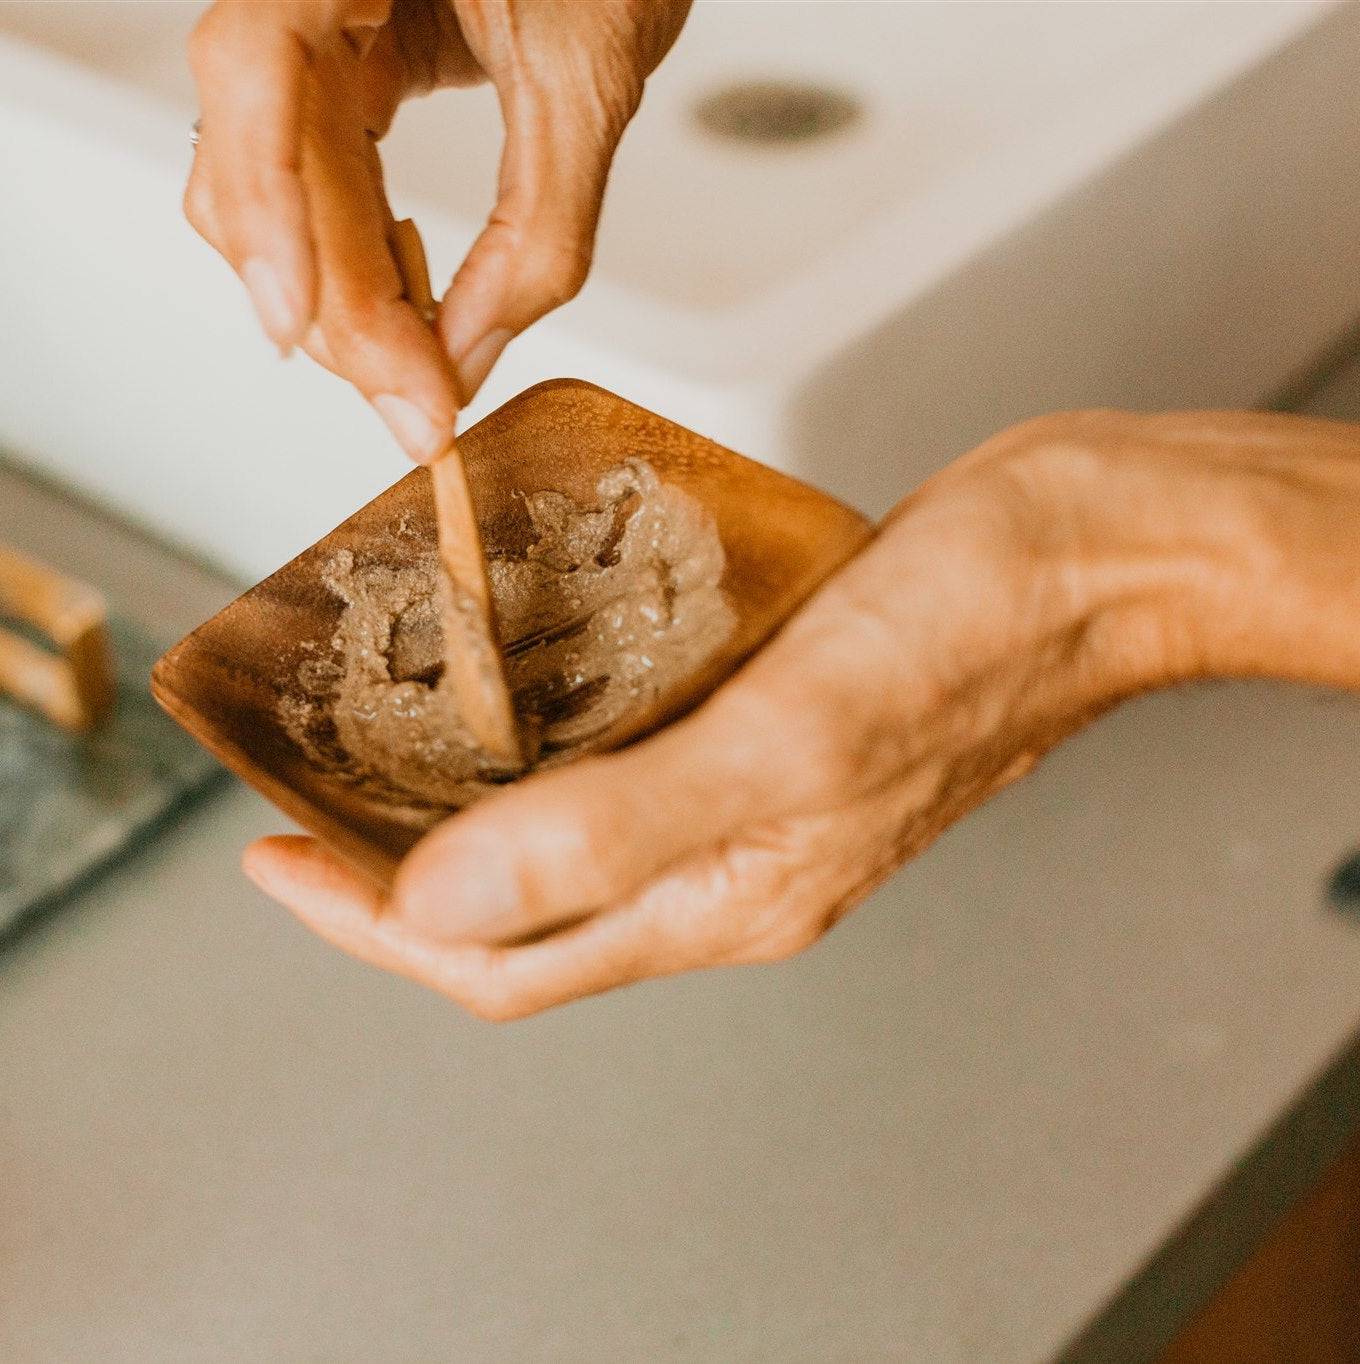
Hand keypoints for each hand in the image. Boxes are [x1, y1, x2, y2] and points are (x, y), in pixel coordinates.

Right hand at [185, 0, 691, 460]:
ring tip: (420, 385)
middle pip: (267, 162)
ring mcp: (317, 30)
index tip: (296, 321)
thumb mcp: (589, 81)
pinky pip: (322, 182)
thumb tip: (468, 358)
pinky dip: (362, 263)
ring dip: (344, 303)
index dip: (267, 201)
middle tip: (414, 413)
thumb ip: (539, 227)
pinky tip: (407, 320)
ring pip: (279, 191)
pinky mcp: (348, 71)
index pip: (256, 65)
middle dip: (340, 308)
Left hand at [243, 409, 1359, 1017]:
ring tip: (383, 729)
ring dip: (468, 793)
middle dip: (398, 864)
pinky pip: (624, 742)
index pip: (506, 963)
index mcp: (726, 897)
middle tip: (310, 790)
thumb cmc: (971, 634)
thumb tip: (443, 909)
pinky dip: (549, 717)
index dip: (372, 927)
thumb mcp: (782, 740)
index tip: (275, 861)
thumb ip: (612, 834)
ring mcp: (745, 789)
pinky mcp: (763, 713)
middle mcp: (727, 861)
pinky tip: (516, 658)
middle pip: (523, 904)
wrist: (1086, 552)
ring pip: (569, 824)